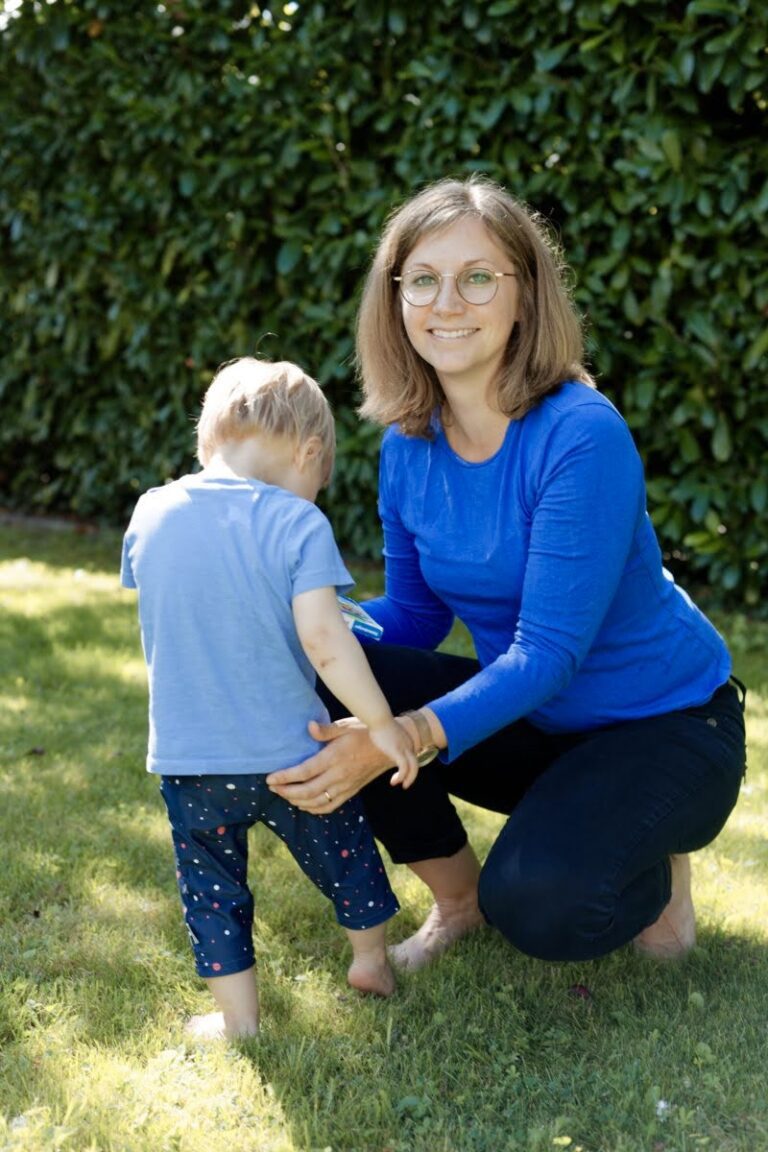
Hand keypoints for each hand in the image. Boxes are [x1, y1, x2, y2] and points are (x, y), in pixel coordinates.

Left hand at [266, 717, 392, 813]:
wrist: (390, 748)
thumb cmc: (366, 732)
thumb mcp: (346, 726)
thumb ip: (325, 730)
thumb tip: (308, 727)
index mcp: (335, 757)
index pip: (304, 772)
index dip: (285, 777)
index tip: (270, 779)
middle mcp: (339, 775)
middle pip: (307, 791)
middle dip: (286, 792)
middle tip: (273, 788)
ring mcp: (346, 786)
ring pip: (317, 802)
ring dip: (297, 801)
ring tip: (284, 795)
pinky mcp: (351, 791)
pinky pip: (330, 806)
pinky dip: (314, 809)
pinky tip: (304, 805)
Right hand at [370, 718, 418, 789]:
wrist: (378, 716)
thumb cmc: (378, 721)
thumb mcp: (385, 730)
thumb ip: (387, 736)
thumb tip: (380, 738)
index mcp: (407, 740)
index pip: (412, 757)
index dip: (408, 767)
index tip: (400, 773)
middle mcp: (408, 745)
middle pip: (416, 763)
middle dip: (412, 775)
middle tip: (406, 784)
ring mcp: (404, 748)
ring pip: (413, 768)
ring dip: (408, 778)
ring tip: (402, 785)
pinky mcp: (398, 751)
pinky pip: (404, 768)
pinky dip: (402, 776)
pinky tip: (395, 781)